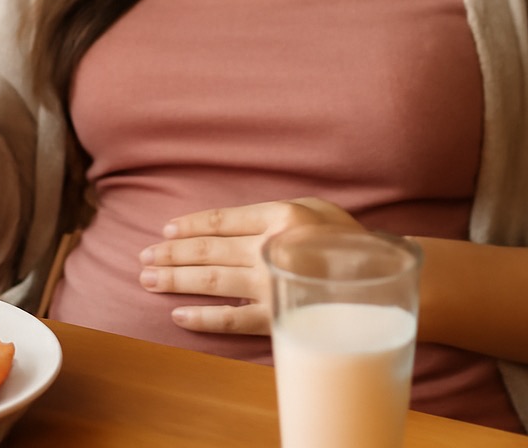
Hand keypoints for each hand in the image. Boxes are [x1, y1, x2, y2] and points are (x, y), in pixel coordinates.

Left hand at [137, 198, 361, 335]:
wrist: (384, 282)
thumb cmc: (346, 239)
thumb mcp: (314, 207)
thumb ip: (273, 212)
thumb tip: (227, 224)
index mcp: (281, 217)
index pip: (222, 220)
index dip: (189, 226)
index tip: (165, 230)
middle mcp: (272, 248)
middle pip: (208, 250)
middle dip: (171, 253)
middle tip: (143, 256)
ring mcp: (272, 285)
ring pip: (210, 281)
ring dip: (174, 280)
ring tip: (147, 279)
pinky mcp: (276, 317)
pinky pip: (231, 318)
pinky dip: (202, 318)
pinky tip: (178, 315)